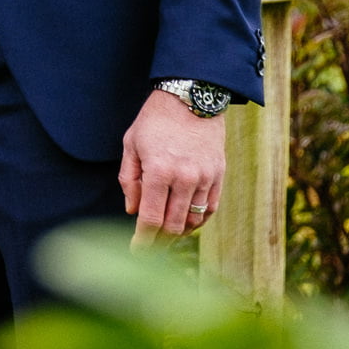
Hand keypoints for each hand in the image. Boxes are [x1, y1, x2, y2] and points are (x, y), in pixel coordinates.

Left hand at [119, 89, 224, 240]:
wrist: (192, 96)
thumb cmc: (155, 119)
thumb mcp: (131, 144)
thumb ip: (130, 180)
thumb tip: (133, 211)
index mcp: (159, 171)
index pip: (151, 220)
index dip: (143, 242)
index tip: (136, 252)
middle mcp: (184, 178)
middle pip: (173, 226)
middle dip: (159, 243)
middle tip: (149, 248)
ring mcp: (205, 178)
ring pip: (193, 222)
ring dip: (178, 234)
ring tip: (166, 237)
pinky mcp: (219, 175)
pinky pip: (210, 210)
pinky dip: (198, 222)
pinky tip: (186, 224)